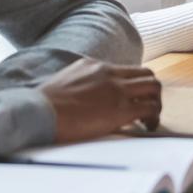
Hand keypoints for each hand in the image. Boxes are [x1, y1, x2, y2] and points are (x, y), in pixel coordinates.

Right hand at [39, 58, 161, 141]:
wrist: (36, 112)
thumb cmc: (42, 104)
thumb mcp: (64, 81)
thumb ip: (79, 83)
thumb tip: (83, 96)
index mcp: (94, 65)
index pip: (126, 69)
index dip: (134, 84)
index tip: (133, 98)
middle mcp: (110, 74)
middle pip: (147, 74)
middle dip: (151, 90)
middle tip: (148, 107)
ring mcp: (117, 90)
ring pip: (154, 87)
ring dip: (156, 103)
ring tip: (150, 119)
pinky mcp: (120, 109)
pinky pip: (149, 108)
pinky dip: (153, 117)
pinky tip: (146, 127)